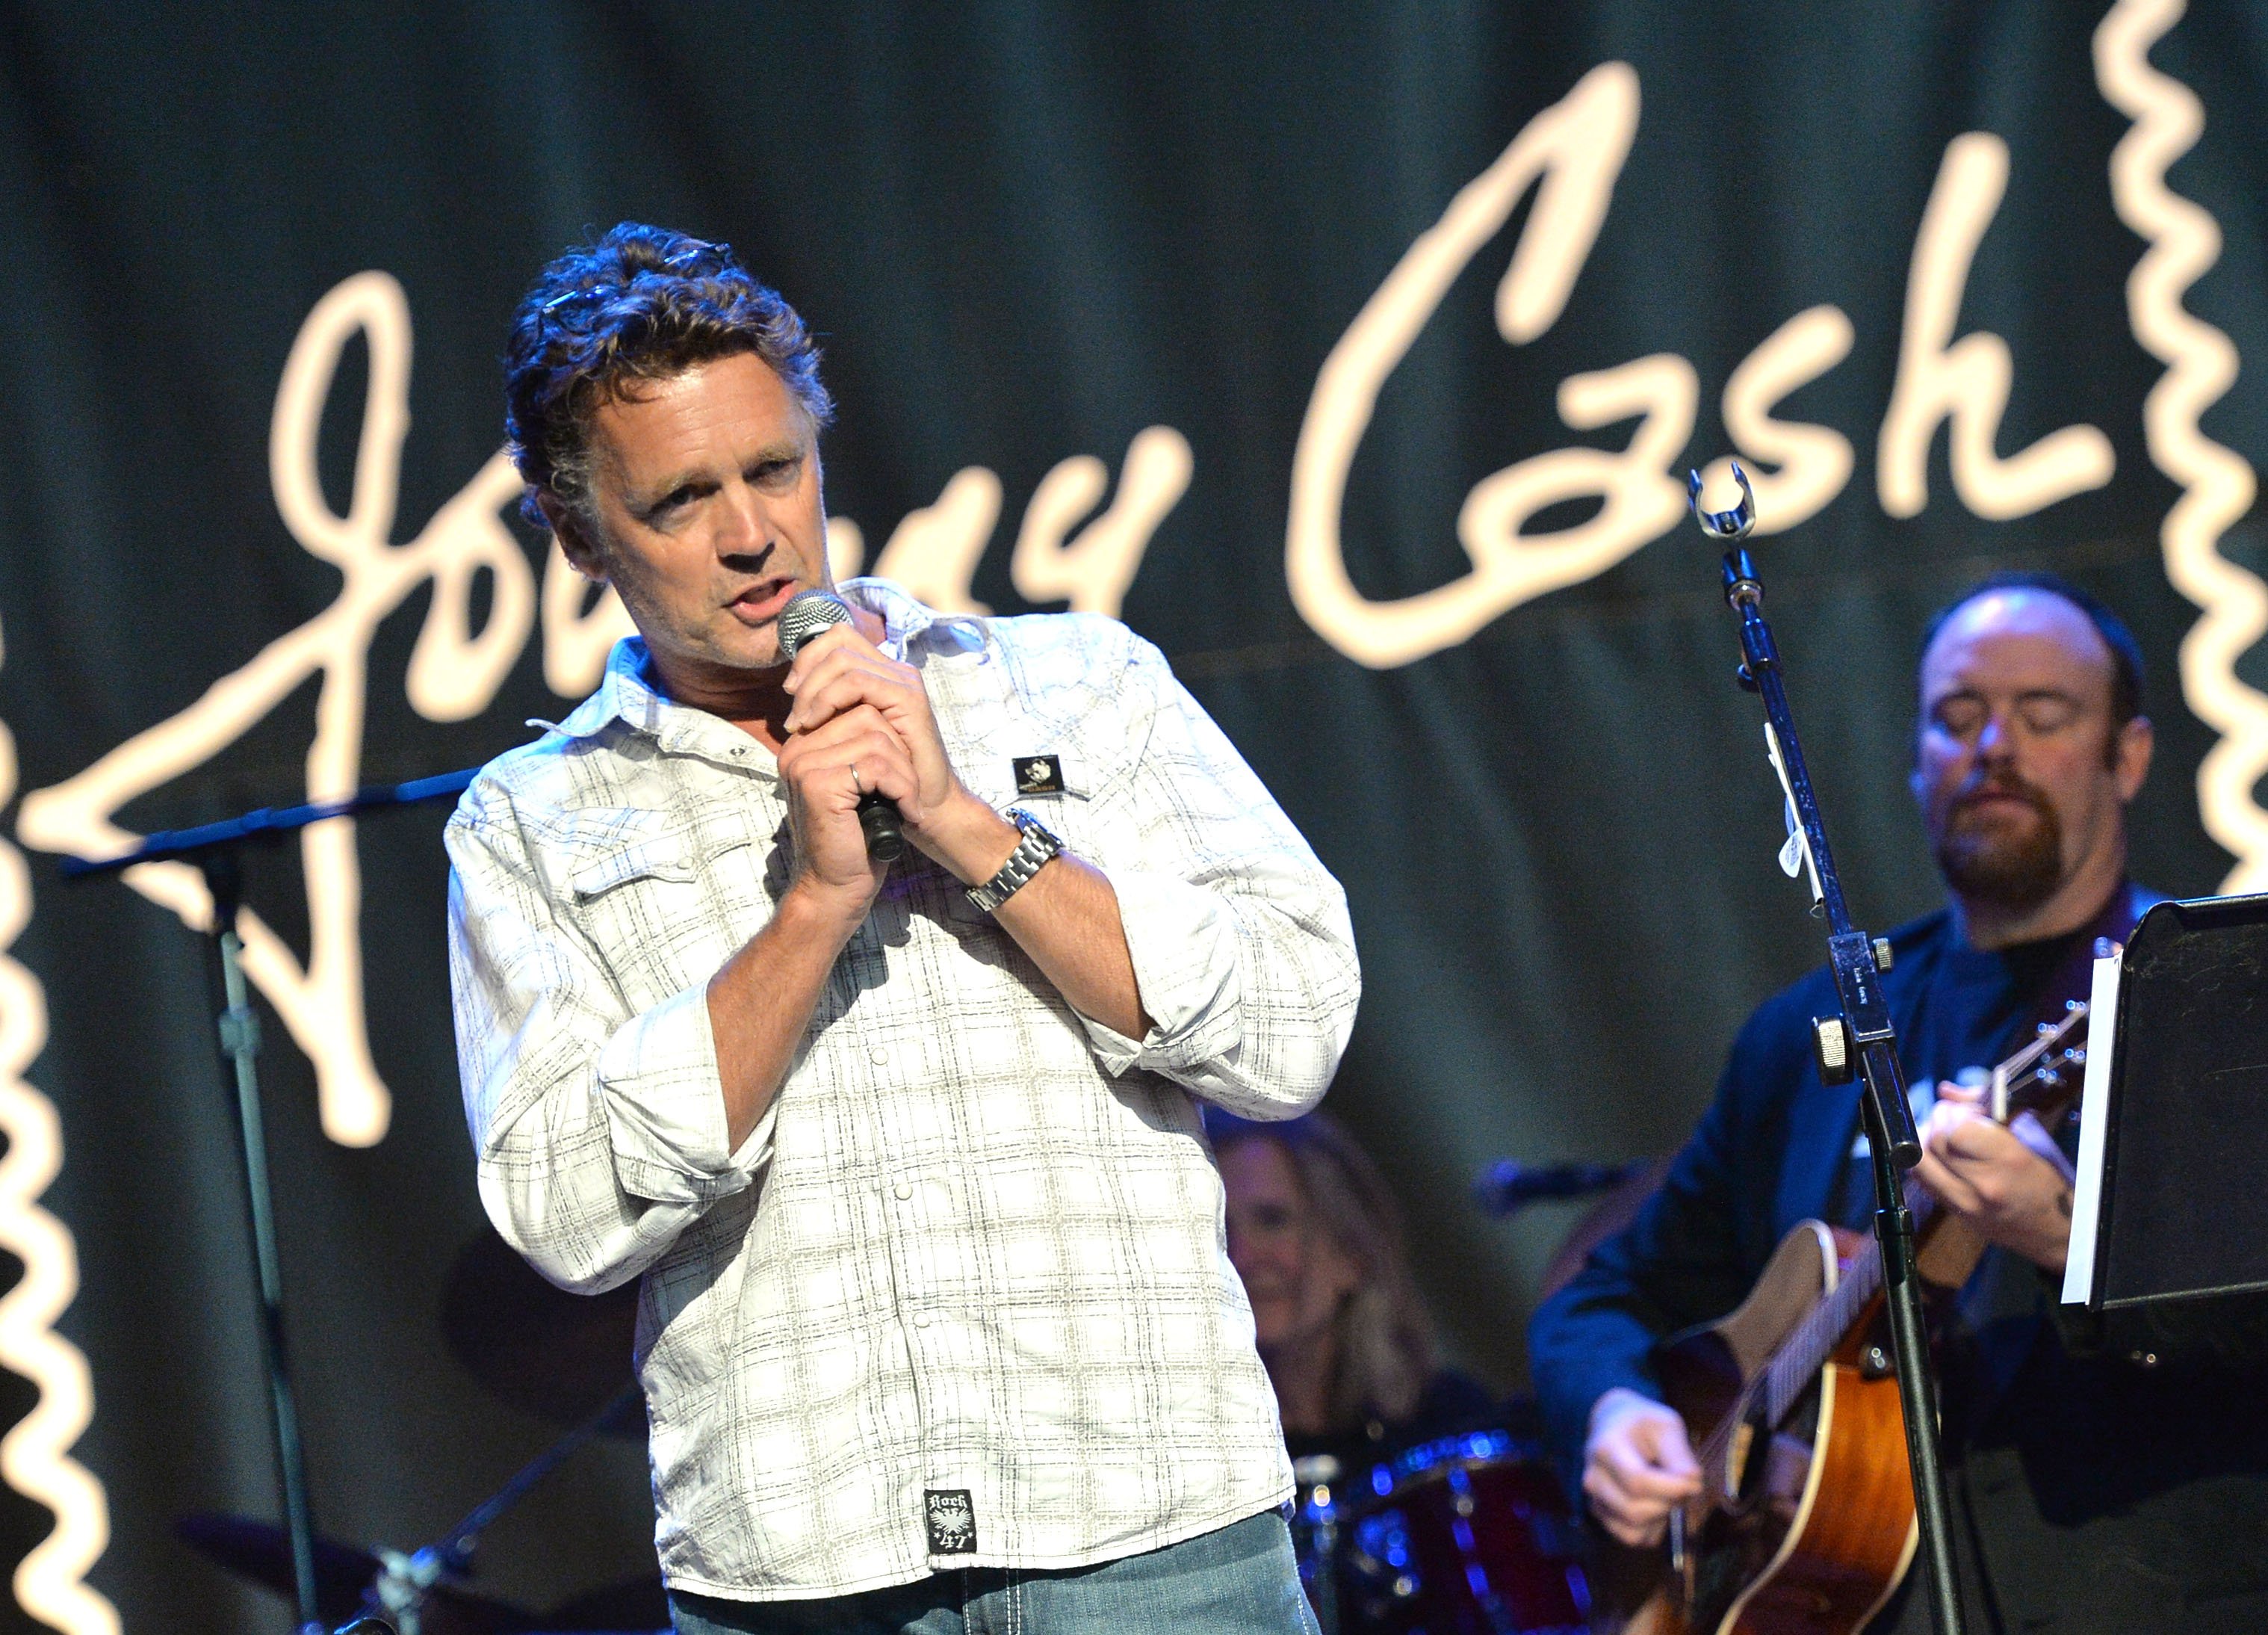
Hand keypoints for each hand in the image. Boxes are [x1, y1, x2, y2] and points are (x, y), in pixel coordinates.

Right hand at [772, 645, 918, 915]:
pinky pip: (878, 765)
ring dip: (904, 773)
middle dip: (900, 753)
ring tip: (904, 802)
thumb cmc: (854, 839)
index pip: (855, 702)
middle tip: (905, 792)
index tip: (898, 776)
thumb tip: (884, 708)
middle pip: (868, 713)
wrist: (836, 888)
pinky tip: (903, 812)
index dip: (890, 736)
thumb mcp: (860, 783)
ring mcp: (804, 764)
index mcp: (804, 744)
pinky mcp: (818, 783)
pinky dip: (902, 788)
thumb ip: (861, 744)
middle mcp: (797, 748)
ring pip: (877, 736)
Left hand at [781, 623, 1017, 883]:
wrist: (923, 804)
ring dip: (812, 689)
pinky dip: (828, 700)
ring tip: (801, 724)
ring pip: (842, 658)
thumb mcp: (848, 735)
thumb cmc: (885, 776)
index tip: (790, 692)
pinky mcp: (907, 698)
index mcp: (880, 672)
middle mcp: (894, 670)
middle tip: (793, 712)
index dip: (808, 656)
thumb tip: (791, 691)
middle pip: (838, 639)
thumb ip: (829, 709)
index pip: (837, 637)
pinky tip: (815, 724)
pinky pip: (856, 682)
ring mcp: (903, 681)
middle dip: (805, 671)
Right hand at [1583, 1387, 1701, 1547]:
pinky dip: (1652, 1530)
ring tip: (1667, 1494)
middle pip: (1635, 1511)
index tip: (1695, 1483)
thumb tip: (1692, 1482)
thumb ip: (1680, 1453)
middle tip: (1684, 1486)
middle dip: (1668, 1504)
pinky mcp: (1602, 1518)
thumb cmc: (1642, 1424)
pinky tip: (1656, 1506)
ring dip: (1661, 1519)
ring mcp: (1594, 1501)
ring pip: (1634, 1531)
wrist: (1613, 1426)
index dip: (1671, 1489)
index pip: (1637, 1482)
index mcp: (1605, 1448)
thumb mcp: (1666, 1424)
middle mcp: (1593, 1479)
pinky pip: (1633, 1538)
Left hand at [1911, 1081, 2074, 1272]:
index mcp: (2009, 1161)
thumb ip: (1986, 1109)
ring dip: (1924, 1140)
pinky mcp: (1957, 1215)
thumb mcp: (2031, 1138)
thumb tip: (1946, 1090)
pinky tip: (1941, 1155)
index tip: (1965, 1109)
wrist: (2058, 1231)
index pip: (1956, 1129)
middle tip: (1952, 1117)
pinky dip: (1926, 1161)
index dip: (1954, 1112)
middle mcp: (1983, 1185)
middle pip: (1934, 1142)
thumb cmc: (2050, 1179)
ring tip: (1943, 1134)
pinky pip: (1924, 1181)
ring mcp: (1966, 1204)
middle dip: (1937, 1120)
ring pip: (1920, 1163)